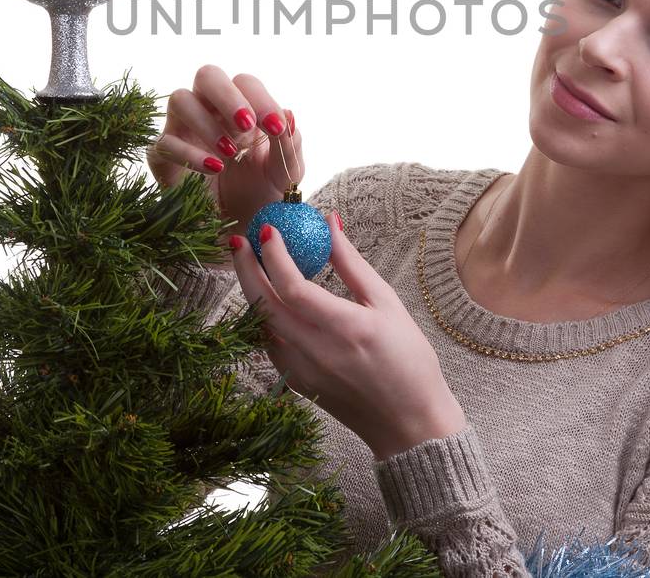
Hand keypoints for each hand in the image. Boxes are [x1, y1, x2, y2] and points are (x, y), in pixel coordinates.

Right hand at [146, 65, 301, 247]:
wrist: (241, 228)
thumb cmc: (263, 191)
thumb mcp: (285, 170)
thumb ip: (289, 143)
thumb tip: (288, 114)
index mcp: (241, 107)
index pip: (245, 83)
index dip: (261, 98)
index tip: (275, 127)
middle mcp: (209, 110)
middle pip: (207, 75)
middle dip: (228, 95)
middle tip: (247, 125)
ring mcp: (182, 130)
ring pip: (179, 99)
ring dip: (206, 122)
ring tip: (230, 152)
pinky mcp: (162, 156)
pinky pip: (166, 142)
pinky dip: (190, 154)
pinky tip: (213, 169)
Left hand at [232, 209, 468, 461]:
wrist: (409, 425)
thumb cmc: (409, 360)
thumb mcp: (388, 303)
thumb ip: (352, 263)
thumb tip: (329, 222)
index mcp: (345, 329)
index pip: (293, 288)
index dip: (275, 255)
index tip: (267, 229)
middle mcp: (316, 352)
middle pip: (264, 304)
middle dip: (246, 267)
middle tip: (240, 239)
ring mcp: (301, 371)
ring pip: (261, 324)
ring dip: (251, 291)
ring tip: (252, 262)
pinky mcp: (295, 382)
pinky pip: (270, 342)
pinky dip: (264, 316)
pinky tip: (270, 299)